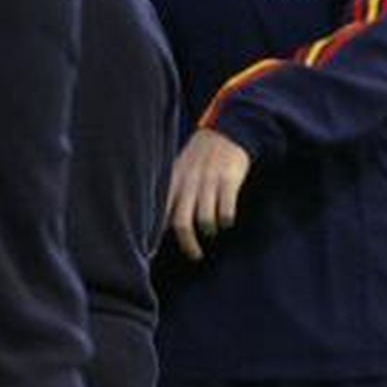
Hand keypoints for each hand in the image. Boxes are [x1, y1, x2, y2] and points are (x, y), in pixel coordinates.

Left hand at [167, 129, 251, 260]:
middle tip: (194, 255)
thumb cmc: (199, 158)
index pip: (160, 211)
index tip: (157, 251)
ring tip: (212, 230)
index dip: (159, 233)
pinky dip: (226, 220)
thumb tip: (162, 224)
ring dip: (209, 230)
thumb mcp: (178, 170)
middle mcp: (188, 182)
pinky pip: (226, 209)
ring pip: (204, 219)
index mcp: (173, 180)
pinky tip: (227, 220)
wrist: (226, 132)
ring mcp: (208, 181)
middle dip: (188, 243)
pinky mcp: (228, 180)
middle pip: (182, 222)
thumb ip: (171, 193)